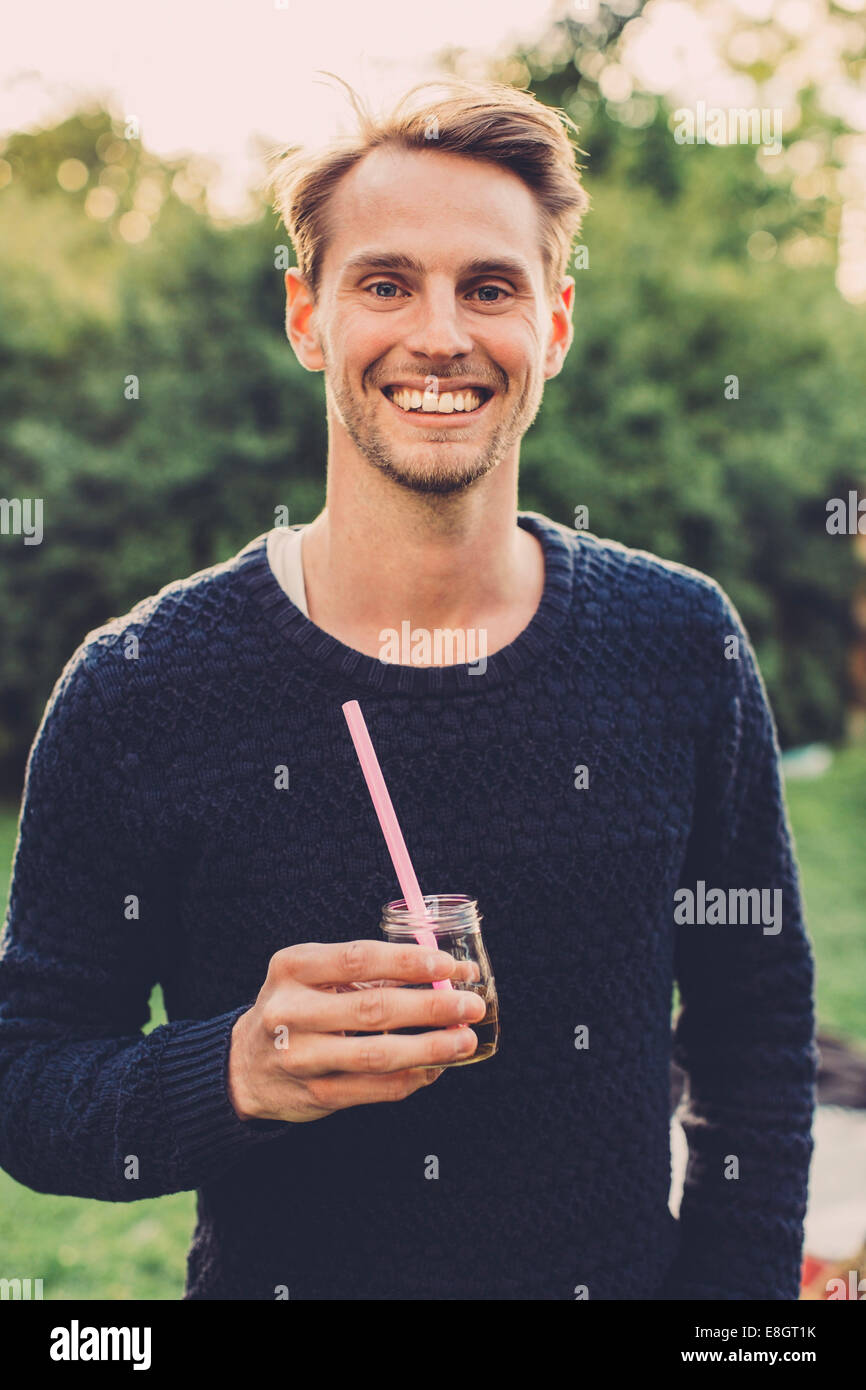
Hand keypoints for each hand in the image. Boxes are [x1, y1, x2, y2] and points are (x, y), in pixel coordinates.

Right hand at [227, 940, 484, 1122]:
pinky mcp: (315, 1094)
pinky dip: (413, 1078)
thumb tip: (446, 972)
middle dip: (431, 1007)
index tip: (448, 967)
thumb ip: (370, 970)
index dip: (409, 962)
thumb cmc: (297, 1007)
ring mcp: (300, 1056)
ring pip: (378, 1054)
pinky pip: (375, 1088)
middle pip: (373, 1008)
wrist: (246, 1065)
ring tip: (465, 1040)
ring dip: (430, 1048)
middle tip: (470, 1005)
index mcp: (292, 967)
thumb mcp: (314, 975)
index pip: (359, 959)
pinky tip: (436, 1067)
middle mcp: (290, 1010)